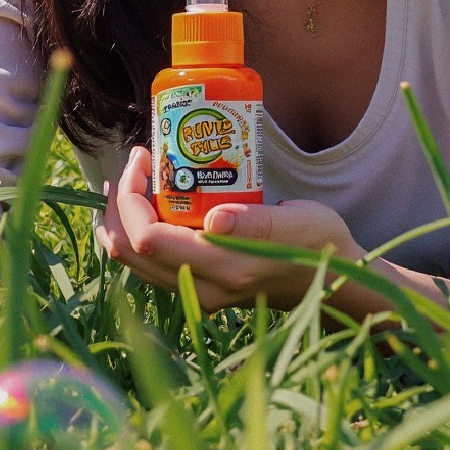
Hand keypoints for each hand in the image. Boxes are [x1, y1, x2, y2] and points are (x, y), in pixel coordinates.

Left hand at [94, 146, 361, 312]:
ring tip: (133, 177)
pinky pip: (151, 262)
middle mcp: (203, 288)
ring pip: (135, 261)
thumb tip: (215, 219)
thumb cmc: (316, 242)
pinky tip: (148, 202)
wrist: (331, 280)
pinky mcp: (201, 287)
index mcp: (222, 268)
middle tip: (135, 162)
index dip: (132, 197)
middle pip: (129, 252)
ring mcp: (200, 292)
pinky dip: (138, 230)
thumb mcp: (295, 224)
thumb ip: (256, 224)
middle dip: (119, 204)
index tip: (144, 158)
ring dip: (123, 217)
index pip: (148, 239)